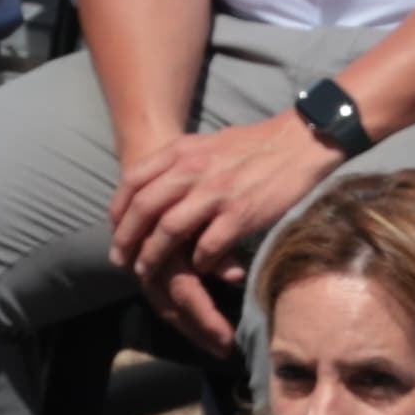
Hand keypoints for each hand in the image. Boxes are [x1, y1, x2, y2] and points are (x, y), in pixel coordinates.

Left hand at [109, 112, 348, 352]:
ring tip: (149, 271)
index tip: (115, 230)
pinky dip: (197, 263)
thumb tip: (153, 185)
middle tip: (122, 260)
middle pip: (145, 208)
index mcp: (183, 151)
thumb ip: (180, 162)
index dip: (118, 210)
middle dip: (127, 239)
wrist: (299, 143)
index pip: (134, 180)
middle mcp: (194, 170)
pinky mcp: (240, 214)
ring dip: (154, 256)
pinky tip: (197, 269)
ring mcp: (216, 193)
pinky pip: (206, 247)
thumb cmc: (254, 146)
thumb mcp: (208, 143)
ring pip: (169, 231)